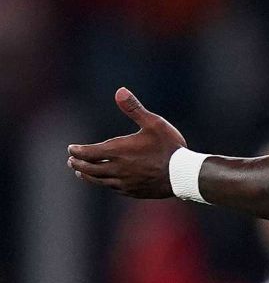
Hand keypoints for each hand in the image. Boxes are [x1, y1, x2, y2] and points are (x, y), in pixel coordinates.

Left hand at [66, 88, 186, 197]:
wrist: (184, 174)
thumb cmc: (169, 147)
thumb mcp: (154, 123)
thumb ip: (134, 108)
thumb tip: (120, 90)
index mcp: (118, 151)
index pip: (87, 153)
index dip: (77, 151)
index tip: (71, 148)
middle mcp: (117, 168)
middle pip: (88, 168)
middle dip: (77, 164)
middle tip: (71, 160)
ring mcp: (124, 182)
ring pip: (98, 180)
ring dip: (87, 175)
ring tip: (81, 173)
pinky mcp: (132, 191)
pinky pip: (112, 188)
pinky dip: (104, 183)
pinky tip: (105, 181)